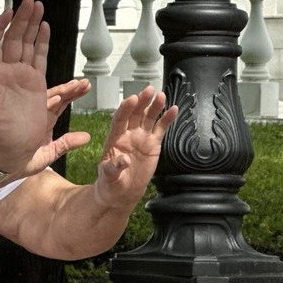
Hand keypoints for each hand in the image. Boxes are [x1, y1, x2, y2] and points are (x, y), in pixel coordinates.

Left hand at [0, 0, 58, 173]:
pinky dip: (42, 42)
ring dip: (32, 25)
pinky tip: (44, 27)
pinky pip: (39, 57)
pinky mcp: (35, 83)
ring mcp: (21, 76)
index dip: (1, 27)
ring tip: (38, 6)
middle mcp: (7, 72)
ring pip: (27, 44)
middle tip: (30, 0)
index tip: (9, 12)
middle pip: (14, 39)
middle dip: (21, 19)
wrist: (8, 149)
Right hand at [13, 78, 94, 174]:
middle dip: (70, 90)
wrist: (0, 167)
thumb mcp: (49, 154)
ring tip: (74, 85)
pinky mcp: (17, 118)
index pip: (61, 105)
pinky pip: (30, 109)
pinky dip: (42, 104)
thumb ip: (66, 144)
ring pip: (44, 99)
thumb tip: (87, 137)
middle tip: (85, 82)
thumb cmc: (20, 162)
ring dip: (59, 92)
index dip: (73, 95)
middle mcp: (36, 116)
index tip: (86, 86)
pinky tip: (54, 98)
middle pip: (55, 98)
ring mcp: (26, 115)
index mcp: (44, 122)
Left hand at [93, 86, 177, 208]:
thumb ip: (114, 167)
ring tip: (162, 96)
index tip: (131, 99)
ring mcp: (141, 137)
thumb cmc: (111, 182)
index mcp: (114, 138)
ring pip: (148, 118)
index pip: (119, 119)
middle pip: (135, 114)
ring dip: (155, 107)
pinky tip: (173, 109)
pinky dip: (167, 119)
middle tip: (148, 90)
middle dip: (141, 102)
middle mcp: (128, 134)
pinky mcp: (153, 143)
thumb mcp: (109, 176)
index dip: (125, 109)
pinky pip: (160, 128)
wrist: (122, 191)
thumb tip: (123, 160)